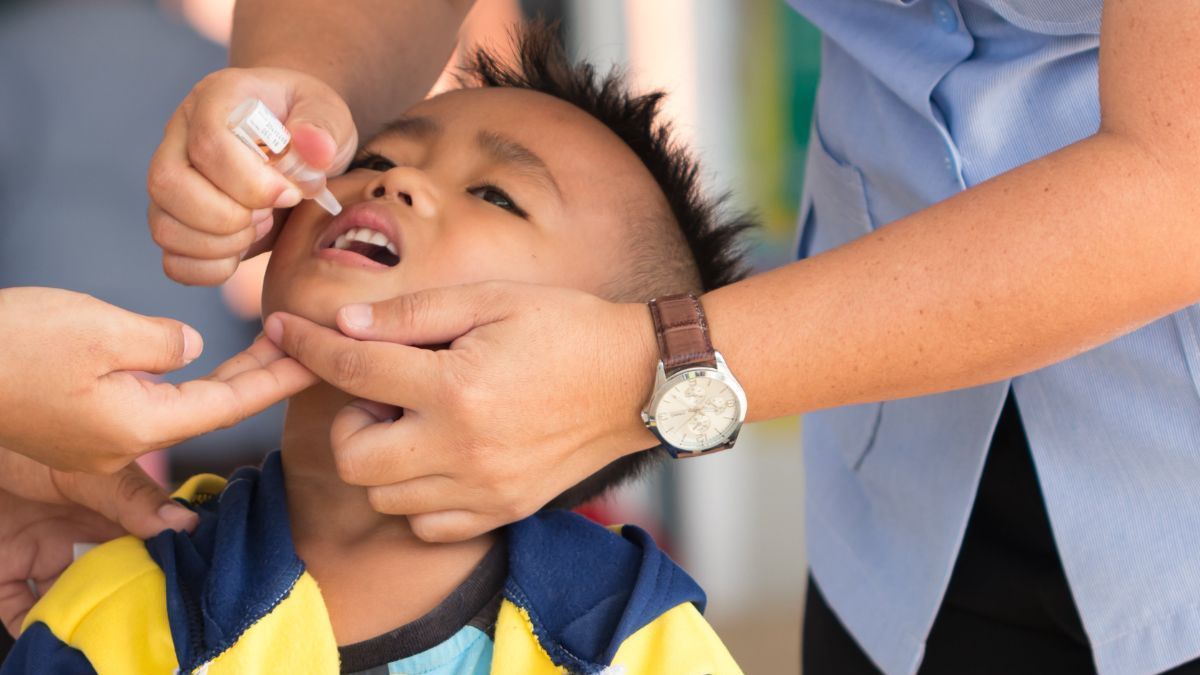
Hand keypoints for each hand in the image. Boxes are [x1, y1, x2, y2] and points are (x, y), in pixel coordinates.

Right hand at [0, 287, 316, 472]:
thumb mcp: (98, 329)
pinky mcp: (77, 422)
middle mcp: (125, 441)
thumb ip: (159, 341)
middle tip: (300, 345)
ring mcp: (98, 438)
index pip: (230, 404)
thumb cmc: (11, 345)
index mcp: (139, 424)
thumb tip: (187, 348)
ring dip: (226, 377)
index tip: (313, 357)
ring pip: (183, 406)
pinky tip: (199, 362)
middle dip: (260, 376)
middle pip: (213, 408)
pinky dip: (184, 381)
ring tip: (267, 347)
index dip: (277, 378)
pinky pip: (147, 402)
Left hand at [0, 447, 195, 636]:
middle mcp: (86, 537)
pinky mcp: (6, 572)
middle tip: (144, 615)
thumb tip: (186, 523)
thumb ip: (133, 497)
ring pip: (75, 601)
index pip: (153, 544)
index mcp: (116, 510)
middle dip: (129, 599)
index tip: (184, 584)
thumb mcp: (88, 470)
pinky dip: (34, 627)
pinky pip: (21, 611)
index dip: (169, 565)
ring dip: (85, 618)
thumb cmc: (27, 441)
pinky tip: (50, 631)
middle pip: (116, 579)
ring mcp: (47, 557)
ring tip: (100, 628)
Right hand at [148, 67, 356, 285]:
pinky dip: (210, 269)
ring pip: (163, 225)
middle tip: (269, 213)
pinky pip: (172, 260)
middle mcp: (180, 137)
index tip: (289, 194)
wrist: (298, 149)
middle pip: (168, 183)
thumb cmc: (310, 126)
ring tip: (259, 226)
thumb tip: (315, 148)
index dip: (250, 181)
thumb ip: (324, 126)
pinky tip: (242, 251)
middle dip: (227, 215)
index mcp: (216, 100)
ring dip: (220, 244)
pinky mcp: (176, 220)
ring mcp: (171, 181)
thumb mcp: (329, 114)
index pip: (208, 142)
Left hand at [265, 282, 661, 542]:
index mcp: (457, 385)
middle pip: (354, 456)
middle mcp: (462, 446)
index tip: (283, 331)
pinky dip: (417, 496)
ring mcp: (483, 487)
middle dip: (351, 419)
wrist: (637, 380)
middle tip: (384, 391)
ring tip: (418, 421)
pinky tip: (439, 458)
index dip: (309, 346)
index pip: (354, 368)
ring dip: (383, 457)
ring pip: (384, 496)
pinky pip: (426, 524)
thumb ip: (413, 314)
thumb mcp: (491, 300)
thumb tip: (343, 325)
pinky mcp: (503, 510)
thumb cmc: (566, 328)